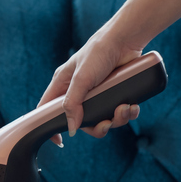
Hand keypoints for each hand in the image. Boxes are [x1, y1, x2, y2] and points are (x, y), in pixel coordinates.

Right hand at [37, 30, 142, 146]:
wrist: (126, 40)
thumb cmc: (98, 52)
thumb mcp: (81, 79)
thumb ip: (73, 104)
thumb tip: (71, 129)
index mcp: (63, 86)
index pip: (48, 110)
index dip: (51, 126)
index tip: (60, 141)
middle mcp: (79, 92)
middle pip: (82, 121)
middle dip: (96, 126)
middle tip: (106, 124)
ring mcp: (98, 94)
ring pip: (103, 118)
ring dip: (116, 119)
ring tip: (125, 109)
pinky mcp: (115, 93)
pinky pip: (119, 111)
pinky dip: (127, 112)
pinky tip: (132, 106)